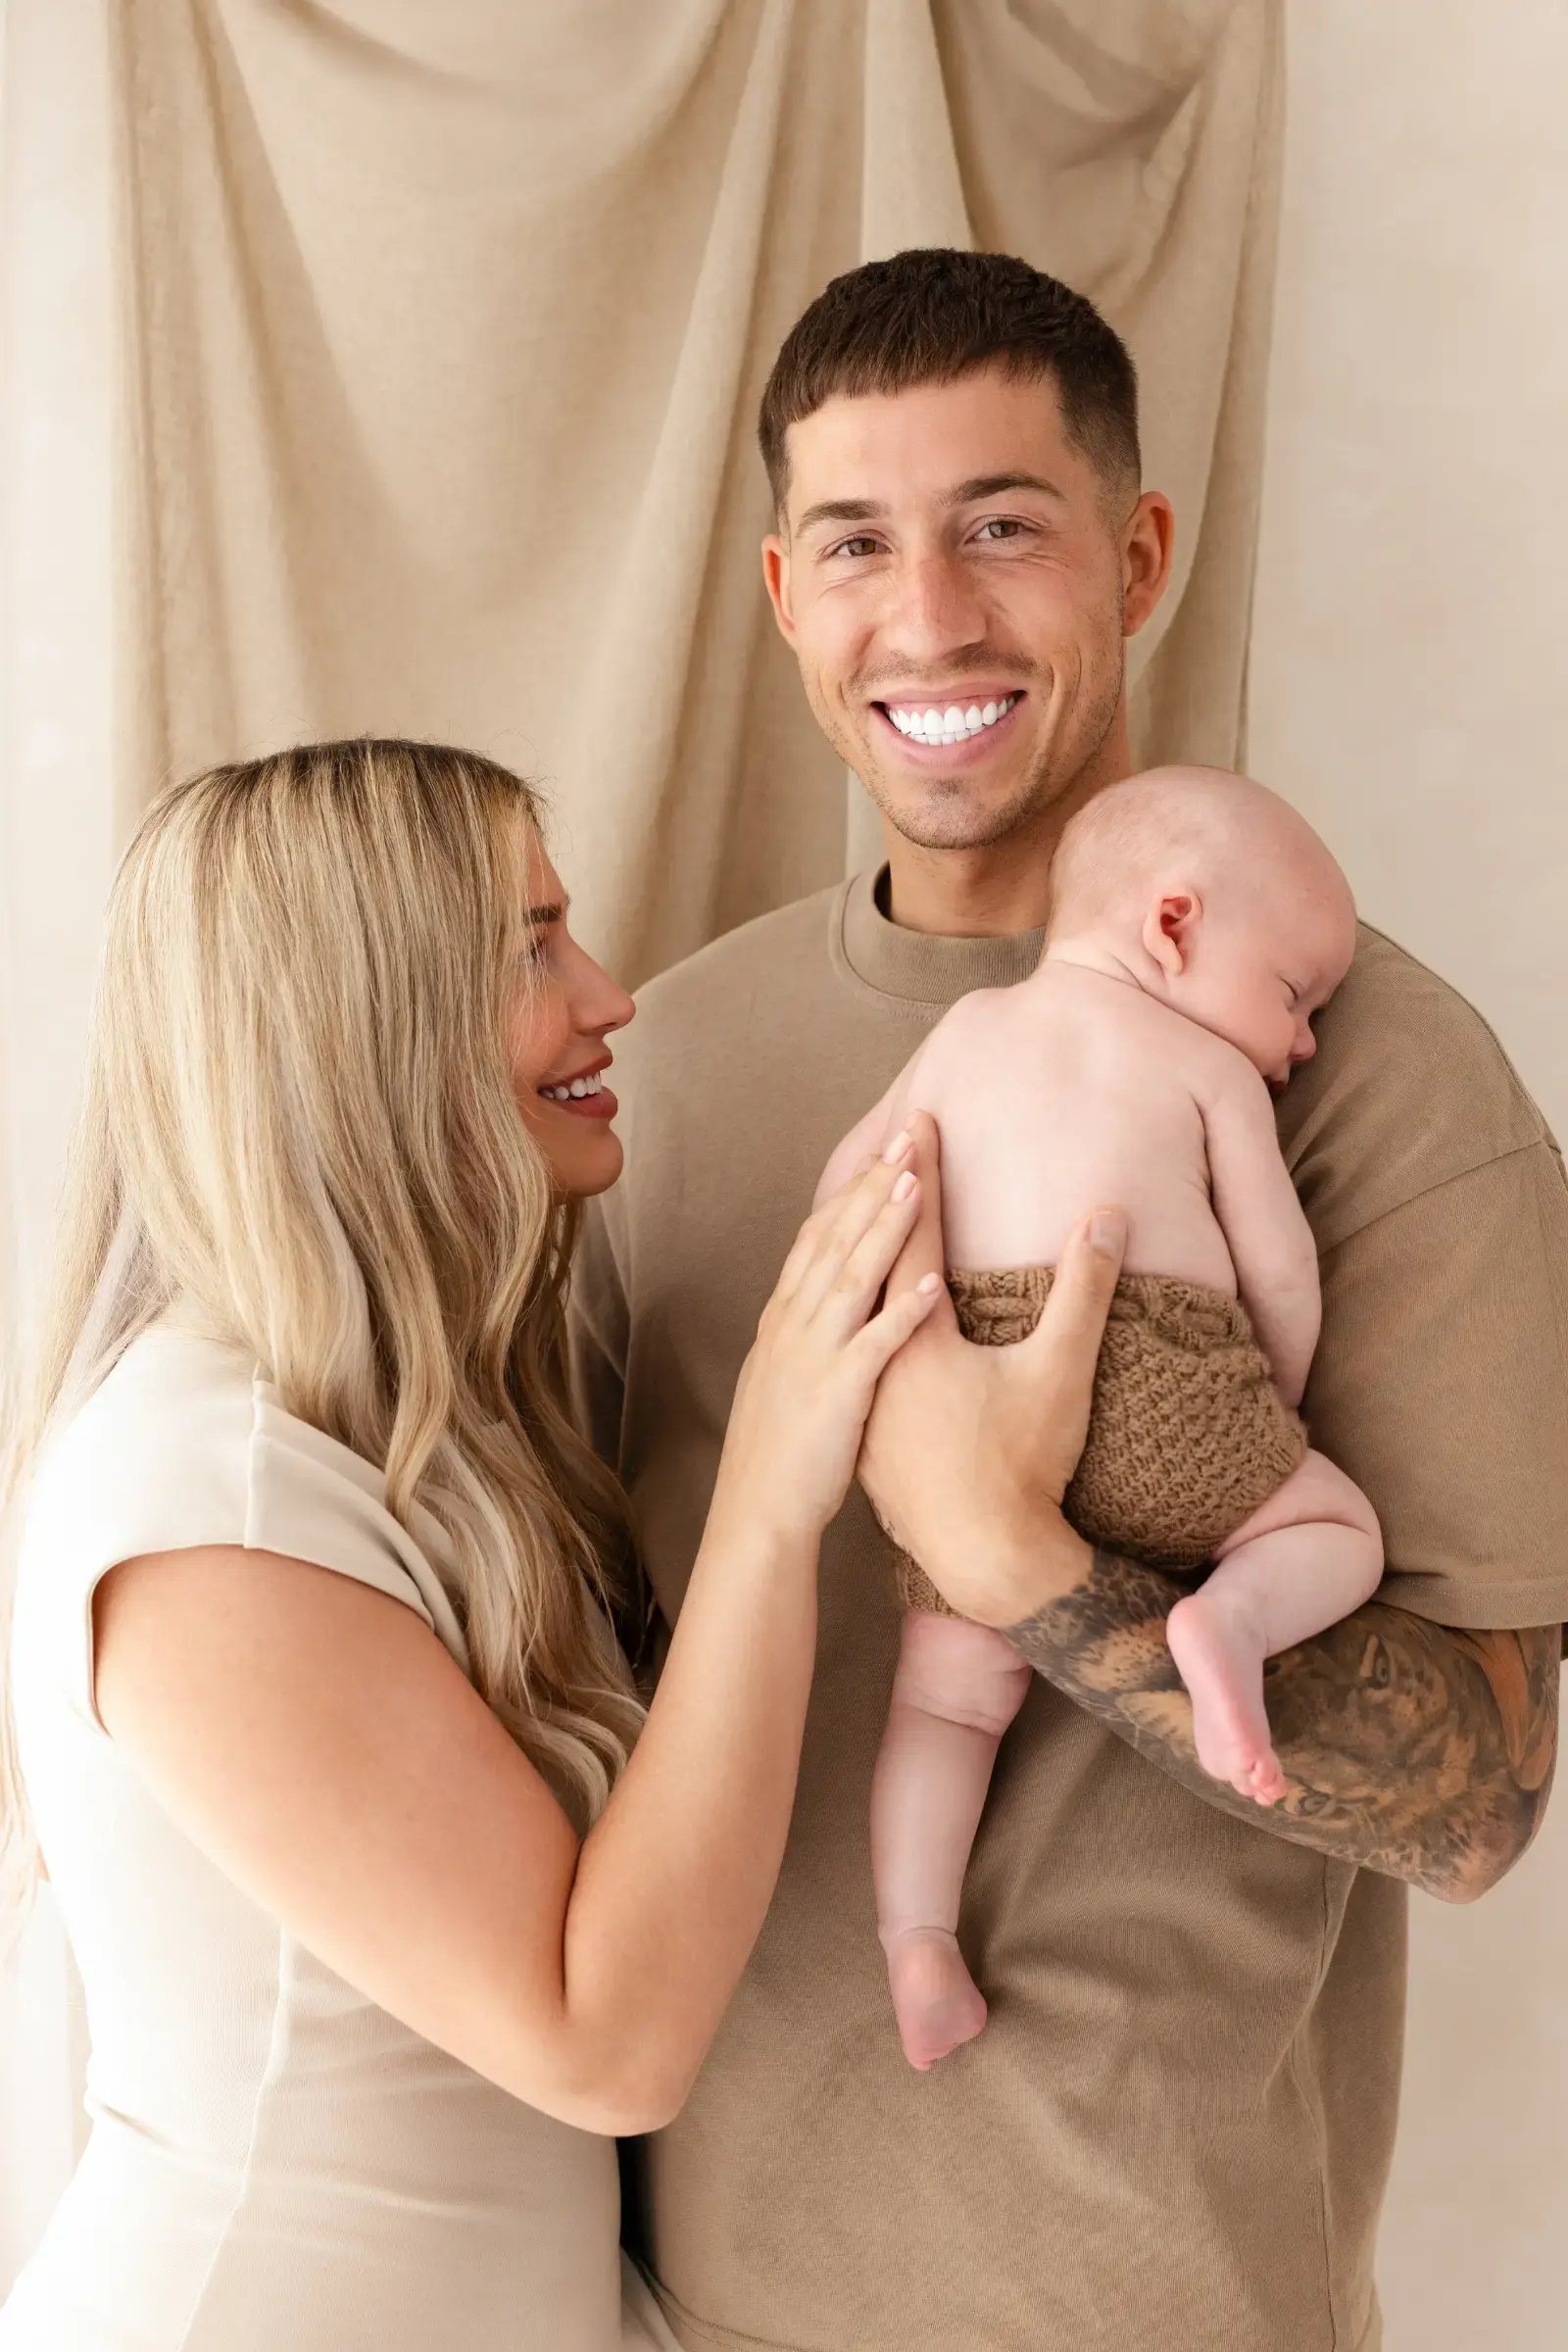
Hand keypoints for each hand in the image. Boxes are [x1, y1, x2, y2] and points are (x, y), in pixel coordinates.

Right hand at [713, 1129, 943, 1544]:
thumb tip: (827, 1297)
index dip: (851, 1188)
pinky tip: (935, 1280)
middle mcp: (794, 1324)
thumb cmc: (781, 1448)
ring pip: (854, 1276)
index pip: (818, 1235)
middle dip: (873, 1184)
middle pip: (836, 1238)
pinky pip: (877, 1344)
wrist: (759, 1510)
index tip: (885, 1149)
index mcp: (784, 1316)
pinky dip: (905, 1309)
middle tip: (909, 1134)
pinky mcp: (839, 1393)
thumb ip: (807, 1330)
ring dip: (886, 1227)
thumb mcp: (784, 1374)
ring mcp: (814, 1355)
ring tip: (919, 1183)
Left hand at [858, 1117, 1127, 1626]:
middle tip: (884, 1144)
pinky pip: (846, 1349)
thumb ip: (1085, 1288)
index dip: (919, 1174)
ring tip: (858, 1207)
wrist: (989, 1561)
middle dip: (876, 1199)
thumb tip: (1108, 1215)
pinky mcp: (861, 1431)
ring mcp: (860, 1400)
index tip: (919, 1124)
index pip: (911, 1234)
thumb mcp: (1063, 1372)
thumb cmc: (1025, 1468)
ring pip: (845, 1308)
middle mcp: (872, 1361)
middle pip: (862, 1261)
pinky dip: (851, 1313)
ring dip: (854, 1255)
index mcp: (912, 1338)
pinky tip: (858, 1311)